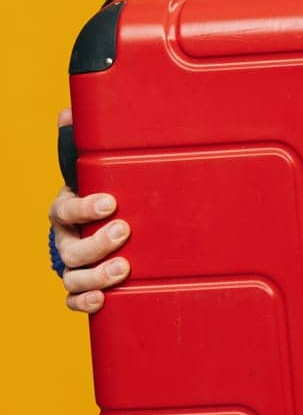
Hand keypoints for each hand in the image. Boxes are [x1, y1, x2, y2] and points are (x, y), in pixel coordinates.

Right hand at [50, 108, 130, 313]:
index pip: (66, 209)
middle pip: (70, 247)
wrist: (100, 223)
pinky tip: (103, 300)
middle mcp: (65, 237)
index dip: (84, 207)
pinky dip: (85, 302)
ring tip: (123, 268)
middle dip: (97, 242)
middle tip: (124, 230)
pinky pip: (74, 299)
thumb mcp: (96, 168)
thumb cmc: (101, 191)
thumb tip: (69, 111)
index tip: (110, 202)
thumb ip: (86, 143)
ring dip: (96, 275)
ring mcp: (71, 263)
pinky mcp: (81, 284)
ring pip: (72, 275)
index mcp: (66, 207)